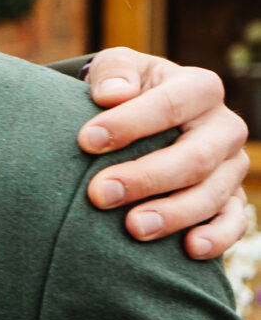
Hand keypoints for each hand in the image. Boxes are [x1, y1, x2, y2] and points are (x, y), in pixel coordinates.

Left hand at [79, 50, 249, 260]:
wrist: (144, 121)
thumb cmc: (126, 92)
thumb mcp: (117, 69)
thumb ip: (114, 72)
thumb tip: (112, 94)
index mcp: (200, 88)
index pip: (171, 105)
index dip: (129, 123)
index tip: (86, 141)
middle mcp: (224, 128)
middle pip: (195, 157)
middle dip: (146, 178)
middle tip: (100, 194)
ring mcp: (231, 167)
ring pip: (212, 194)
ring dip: (173, 214)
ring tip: (133, 228)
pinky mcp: (231, 200)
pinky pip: (233, 223)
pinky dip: (216, 238)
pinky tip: (189, 249)